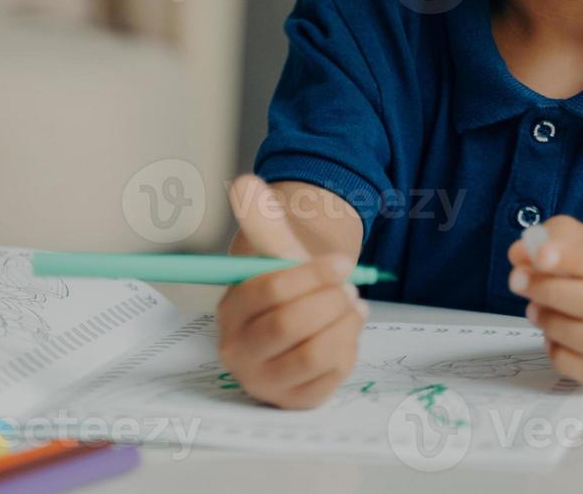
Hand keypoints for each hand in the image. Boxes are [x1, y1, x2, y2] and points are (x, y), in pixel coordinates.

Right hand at [215, 176, 367, 409]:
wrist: (300, 313)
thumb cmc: (286, 282)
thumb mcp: (275, 250)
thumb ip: (261, 218)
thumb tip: (246, 183)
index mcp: (229, 312)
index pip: (267, 291)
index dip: (311, 274)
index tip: (342, 262)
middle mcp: (239, 353)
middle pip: (288, 326)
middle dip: (329, 301)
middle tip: (350, 289)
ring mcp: (267, 381)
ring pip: (314, 353)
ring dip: (344, 324)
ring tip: (353, 306)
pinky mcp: (296, 400)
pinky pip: (332, 375)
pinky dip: (349, 347)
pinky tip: (347, 330)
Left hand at [506, 215, 582, 383]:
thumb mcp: (576, 238)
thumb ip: (547, 238)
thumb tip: (519, 254)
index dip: (569, 259)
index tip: (540, 256)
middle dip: (550, 293)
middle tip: (518, 282)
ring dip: (555, 326)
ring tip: (534, 310)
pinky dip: (564, 359)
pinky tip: (550, 340)